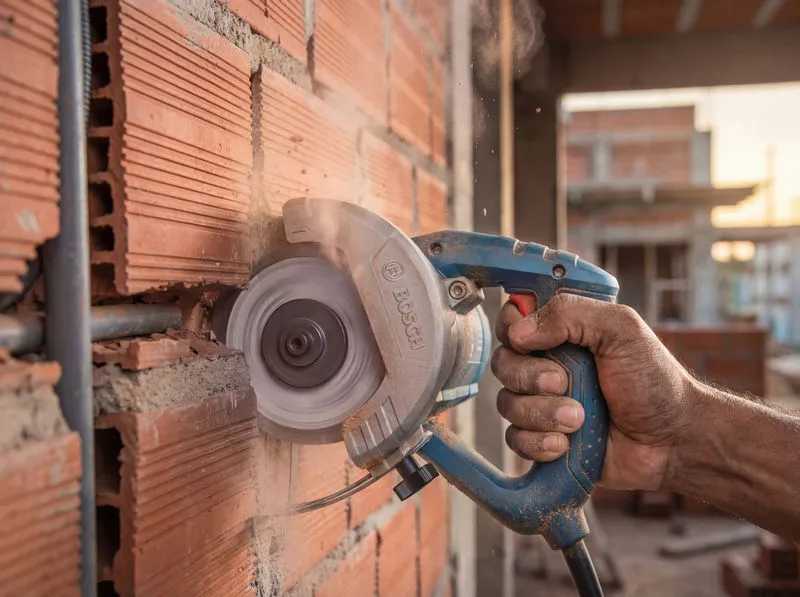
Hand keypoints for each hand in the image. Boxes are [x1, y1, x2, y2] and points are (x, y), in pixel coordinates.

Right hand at [492, 294, 697, 490]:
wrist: (673, 441)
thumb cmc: (654, 380)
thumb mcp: (620, 329)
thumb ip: (569, 314)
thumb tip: (517, 332)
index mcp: (561, 334)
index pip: (512, 322)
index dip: (511, 330)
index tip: (528, 341)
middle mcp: (545, 366)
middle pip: (503, 365)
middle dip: (529, 377)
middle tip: (564, 384)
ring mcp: (543, 404)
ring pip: (507, 404)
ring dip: (542, 413)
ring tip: (579, 419)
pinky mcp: (544, 440)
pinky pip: (515, 440)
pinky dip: (539, 443)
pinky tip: (566, 445)